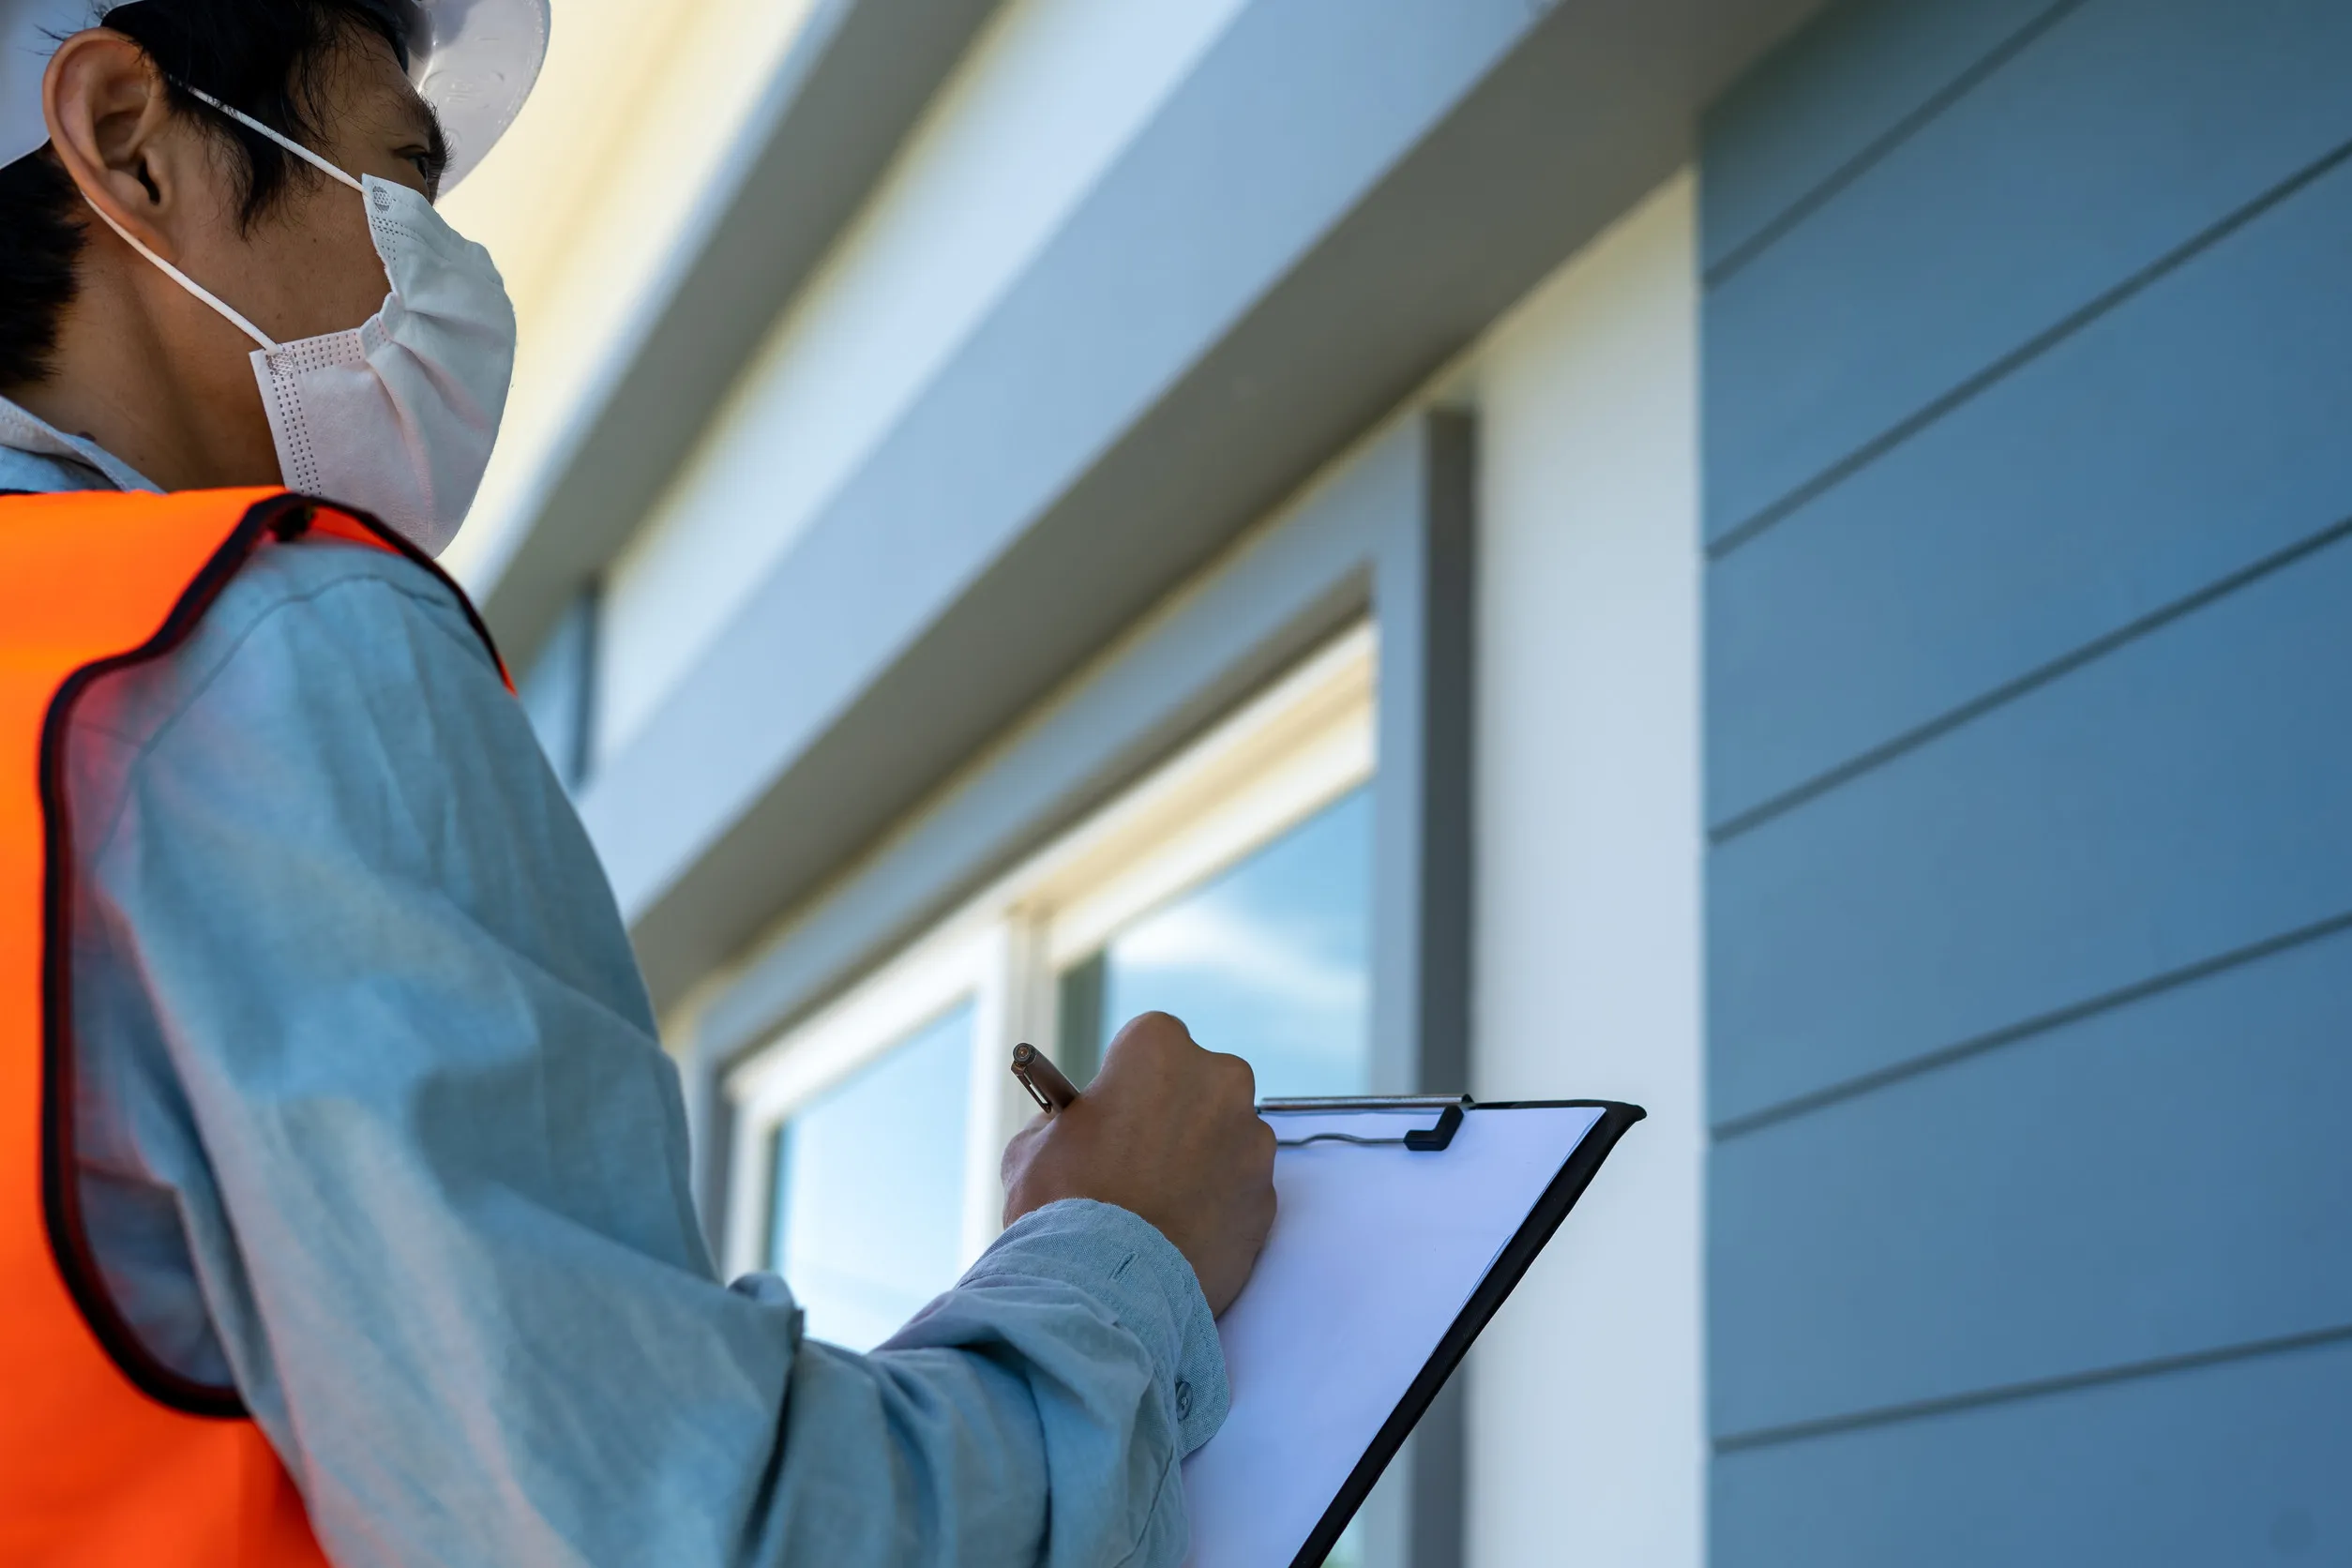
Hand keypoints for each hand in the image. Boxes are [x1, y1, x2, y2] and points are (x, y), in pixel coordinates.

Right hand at [1001, 1012, 1275, 1314]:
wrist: (1106, 1290)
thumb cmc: (1064, 1207)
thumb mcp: (1034, 1147)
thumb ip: (1064, 1122)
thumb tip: (1075, 1127)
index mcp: (1160, 1048)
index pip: (1149, 1045)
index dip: (1127, 1082)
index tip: (1113, 1113)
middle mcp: (1219, 1079)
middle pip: (1199, 1085)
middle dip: (1175, 1114)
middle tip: (1136, 1160)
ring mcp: (1252, 1140)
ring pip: (1227, 1138)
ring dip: (1201, 1161)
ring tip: (1156, 1208)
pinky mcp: (1269, 1197)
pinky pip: (1241, 1190)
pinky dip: (1219, 1206)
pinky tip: (1179, 1234)